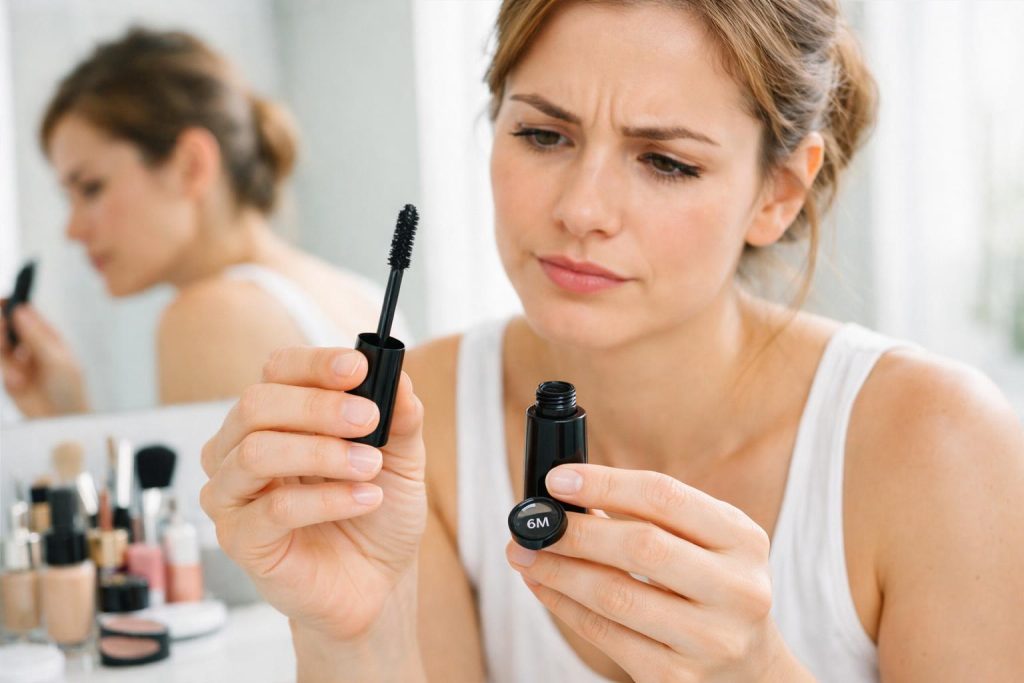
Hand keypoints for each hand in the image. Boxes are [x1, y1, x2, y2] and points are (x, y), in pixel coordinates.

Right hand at [0, 302, 88, 416]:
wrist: (61, 420)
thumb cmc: (69, 390)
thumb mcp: (57, 361)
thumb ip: (37, 338)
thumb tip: (21, 312)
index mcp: (48, 337)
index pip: (28, 315)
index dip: (14, 305)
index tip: (5, 300)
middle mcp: (31, 346)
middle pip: (9, 326)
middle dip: (1, 323)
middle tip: (1, 321)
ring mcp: (18, 361)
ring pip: (1, 344)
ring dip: (0, 342)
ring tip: (4, 341)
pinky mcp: (8, 376)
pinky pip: (0, 364)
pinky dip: (6, 369)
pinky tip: (17, 380)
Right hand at [200, 347, 427, 644]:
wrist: (376, 582)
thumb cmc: (377, 512)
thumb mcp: (402, 459)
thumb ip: (400, 418)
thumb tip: (400, 377)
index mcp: (275, 418)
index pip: (276, 371)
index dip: (314, 365)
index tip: (357, 367)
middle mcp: (240, 449)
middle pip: (256, 405)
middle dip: (318, 406)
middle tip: (369, 419)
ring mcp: (233, 496)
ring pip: (255, 453)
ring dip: (322, 452)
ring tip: (370, 466)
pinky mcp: (241, 540)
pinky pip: (272, 509)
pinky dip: (326, 500)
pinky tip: (366, 499)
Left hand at [505, 464, 811, 681]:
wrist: (750, 669)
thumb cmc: (713, 586)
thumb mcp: (708, 541)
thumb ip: (652, 514)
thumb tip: (566, 496)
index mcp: (743, 540)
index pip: (665, 497)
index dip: (604, 484)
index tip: (557, 480)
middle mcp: (736, 590)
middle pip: (641, 547)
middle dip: (575, 531)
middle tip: (532, 521)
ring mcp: (709, 640)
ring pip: (615, 596)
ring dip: (558, 570)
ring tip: (524, 553)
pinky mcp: (676, 678)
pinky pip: (605, 635)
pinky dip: (564, 606)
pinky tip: (544, 586)